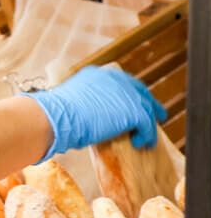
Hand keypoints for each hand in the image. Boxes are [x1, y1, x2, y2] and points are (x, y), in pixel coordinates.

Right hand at [23, 66, 166, 160]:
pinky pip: (148, 125)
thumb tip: (93, 114)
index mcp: (98, 74)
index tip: (136, 103)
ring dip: (148, 124)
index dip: (131, 94)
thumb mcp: (74, 99)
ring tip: (146, 138)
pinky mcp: (134, 110)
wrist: (59, 117)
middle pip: (139, 91)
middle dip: (149, 104)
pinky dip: (147, 136)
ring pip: (146, 108)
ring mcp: (125, 93)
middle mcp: (114, 79)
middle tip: (158, 116)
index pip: (122, 82)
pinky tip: (139, 143)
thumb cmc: (58, 114)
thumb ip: (88, 100)